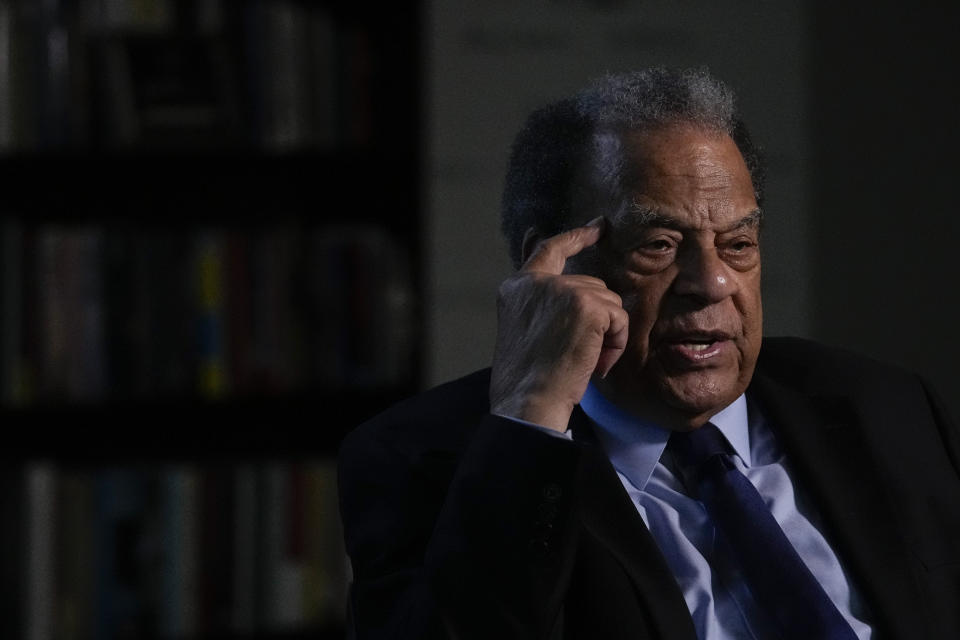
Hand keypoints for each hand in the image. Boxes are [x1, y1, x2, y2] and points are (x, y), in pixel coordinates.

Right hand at [490, 217, 628, 431]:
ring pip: (609, 303)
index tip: (597, 227)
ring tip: (586, 363)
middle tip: (581, 356)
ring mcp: (562, 290)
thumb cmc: (527, 379)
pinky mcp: (586, 304)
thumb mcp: (525, 331)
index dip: (576, 237)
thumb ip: (544, 304)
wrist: (528, 402)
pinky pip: (619, 319)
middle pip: (592, 286)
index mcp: (517, 288)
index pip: (549, 250)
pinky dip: (616, 344)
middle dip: (598, 320)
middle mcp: (537, 282)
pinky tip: (596, 364)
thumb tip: (579, 291)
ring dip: (607, 335)